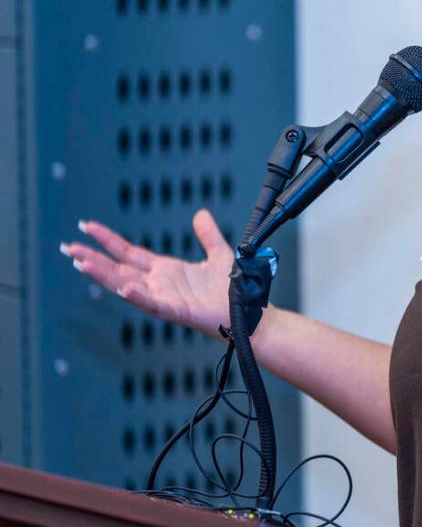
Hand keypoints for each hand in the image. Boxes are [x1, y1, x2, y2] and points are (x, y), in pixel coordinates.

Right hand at [60, 208, 235, 338]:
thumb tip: (200, 214)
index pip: (128, 253)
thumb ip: (208, 236)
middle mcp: (159, 284)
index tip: (86, 227)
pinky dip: (138, 297)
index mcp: (165, 271)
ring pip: (127, 286)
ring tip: (82, 263)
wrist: (249, 312)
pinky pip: (153, 305)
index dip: (107, 240)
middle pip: (118, 269)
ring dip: (105, 276)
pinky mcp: (178, 311)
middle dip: (92, 259)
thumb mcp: (218, 254)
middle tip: (67, 247)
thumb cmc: (233, 289)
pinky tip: (124, 287)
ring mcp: (165, 298)